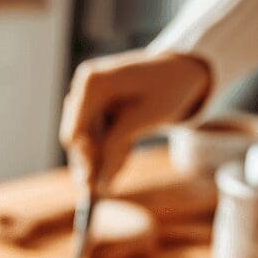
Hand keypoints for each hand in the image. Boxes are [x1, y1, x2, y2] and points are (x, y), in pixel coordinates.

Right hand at [59, 50, 211, 191]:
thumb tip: (98, 185)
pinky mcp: (93, 106)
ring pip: (84, 141)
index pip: (75, 134)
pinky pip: (93, 137)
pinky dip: (108, 149)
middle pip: (76, 139)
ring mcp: (87, 96)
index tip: (99, 187)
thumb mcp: (146, 118)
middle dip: (95, 161)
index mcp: (93, 83)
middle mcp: (84, 86)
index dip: (86, 162)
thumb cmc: (168, 88)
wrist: (182, 70)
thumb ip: (117, 146)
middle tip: (110, 185)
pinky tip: (126, 150)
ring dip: (103, 157)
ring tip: (126, 160)